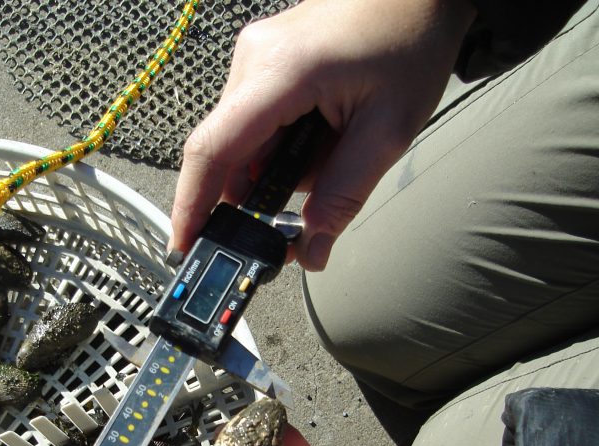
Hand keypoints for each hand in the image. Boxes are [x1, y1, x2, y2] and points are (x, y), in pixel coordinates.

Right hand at [169, 0, 475, 270]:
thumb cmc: (412, 40)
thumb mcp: (388, 130)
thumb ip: (343, 196)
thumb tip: (311, 252)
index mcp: (279, 73)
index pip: (213, 151)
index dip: (192, 205)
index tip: (186, 245)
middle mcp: (253, 60)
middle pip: (230, 153)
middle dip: (264, 190)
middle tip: (307, 208)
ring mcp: (255, 57)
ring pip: (248, 141)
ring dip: (282, 166)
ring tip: (338, 146)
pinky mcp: (265, 60)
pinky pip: (259, 121)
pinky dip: (286, 144)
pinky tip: (327, 131)